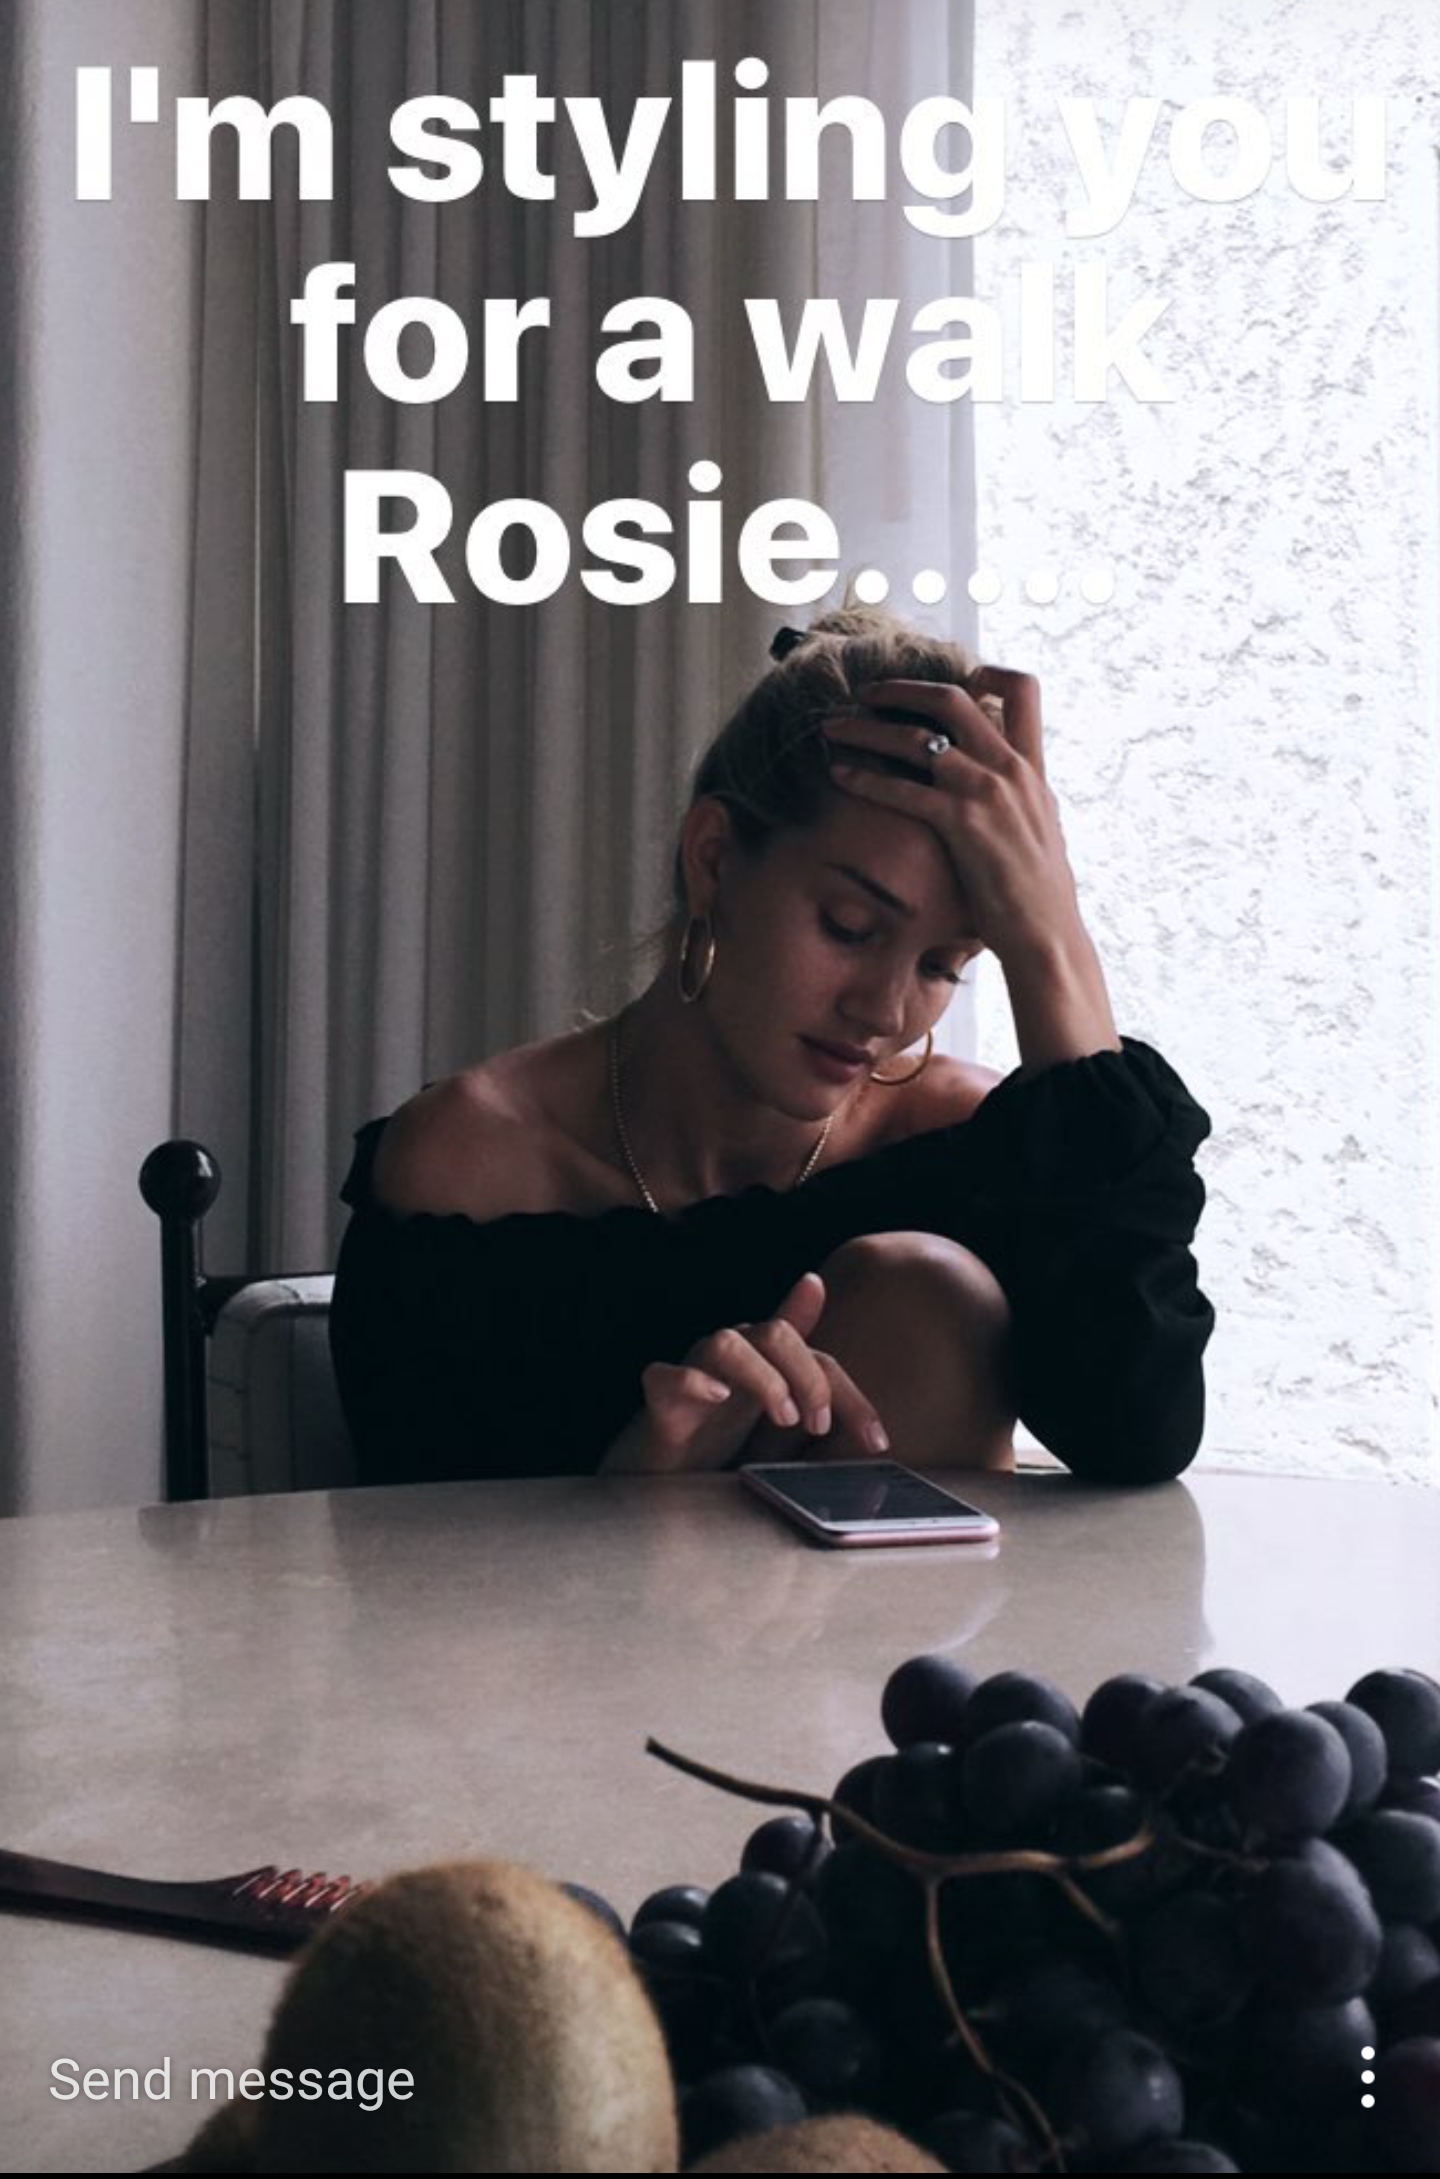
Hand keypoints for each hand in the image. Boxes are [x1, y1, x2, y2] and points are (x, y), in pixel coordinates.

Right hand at [599, 1272, 889, 1474]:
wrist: (661, 1467)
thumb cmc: (720, 1431)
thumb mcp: (781, 1411)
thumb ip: (817, 1375)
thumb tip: (853, 1332)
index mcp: (767, 1360)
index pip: (818, 1358)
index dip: (850, 1396)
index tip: (876, 1442)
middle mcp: (733, 1355)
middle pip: (775, 1335)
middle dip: (807, 1377)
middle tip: (817, 1426)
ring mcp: (694, 1372)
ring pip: (726, 1344)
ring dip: (762, 1378)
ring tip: (783, 1416)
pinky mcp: (661, 1397)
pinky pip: (666, 1375)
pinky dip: (693, 1381)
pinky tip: (717, 1396)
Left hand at [823, 669, 1120, 1068]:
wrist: (1046, 934)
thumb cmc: (1035, 893)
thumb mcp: (1036, 828)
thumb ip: (1014, 796)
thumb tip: (990, 788)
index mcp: (1031, 766)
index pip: (1023, 689)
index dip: (984, 670)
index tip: (947, 677)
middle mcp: (1011, 769)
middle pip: (954, 699)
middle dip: (903, 689)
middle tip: (866, 693)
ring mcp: (988, 793)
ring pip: (917, 739)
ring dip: (866, 729)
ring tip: (830, 728)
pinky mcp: (964, 824)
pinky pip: (904, 790)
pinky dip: (866, 778)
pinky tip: (838, 775)